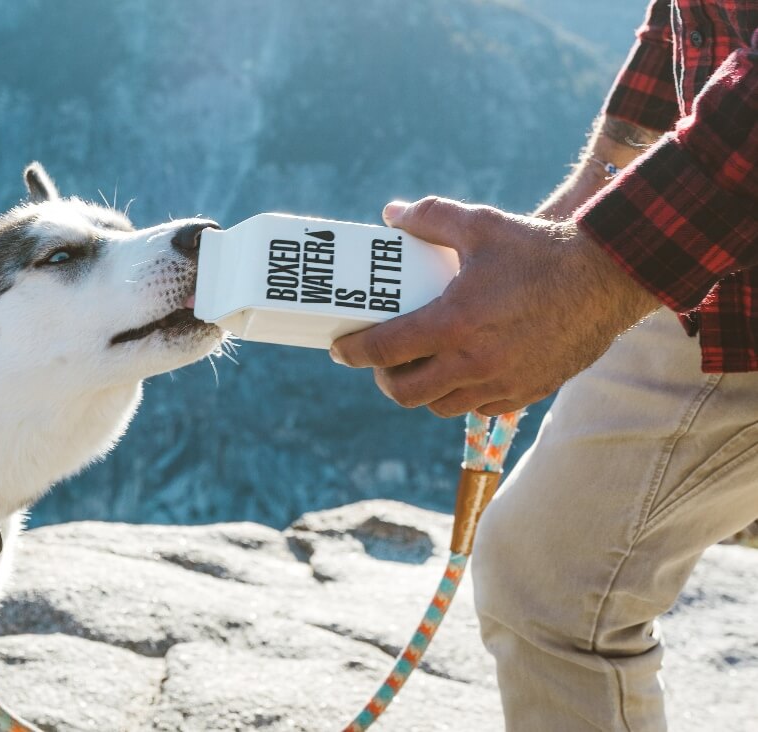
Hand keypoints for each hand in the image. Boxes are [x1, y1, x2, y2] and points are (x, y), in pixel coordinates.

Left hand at [329, 197, 658, 416]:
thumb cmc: (541, 249)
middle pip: (405, 393)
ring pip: (440, 406)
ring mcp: (502, 382)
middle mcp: (475, 361)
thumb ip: (430, 217)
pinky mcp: (526, 392)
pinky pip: (478, 408)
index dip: (354, 352)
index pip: (386, 349)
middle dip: (383, 378)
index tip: (340, 349)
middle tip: (380, 359)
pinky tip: (459, 371)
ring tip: (418, 365)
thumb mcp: (481, 224)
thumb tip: (391, 215)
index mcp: (455, 322)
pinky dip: (459, 395)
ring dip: (421, 390)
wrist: (609, 278)